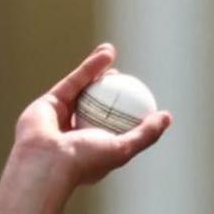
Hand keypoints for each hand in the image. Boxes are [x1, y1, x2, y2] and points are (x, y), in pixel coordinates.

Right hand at [9, 44, 172, 190]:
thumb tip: (166, 118)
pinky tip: (106, 53)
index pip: (114, 126)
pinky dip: (91, 66)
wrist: (46, 161)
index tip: (141, 96)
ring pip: (84, 90)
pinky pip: (74, 81)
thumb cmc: (85, 160)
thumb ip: (145, 134)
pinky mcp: (49, 103)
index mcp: (93, 148)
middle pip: (97, 106)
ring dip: (99, 69)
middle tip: (124, 76)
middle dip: (111, 88)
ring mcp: (61, 118)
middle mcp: (75, 134)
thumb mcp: (123, 149)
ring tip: (112, 52)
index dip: (128, 109)